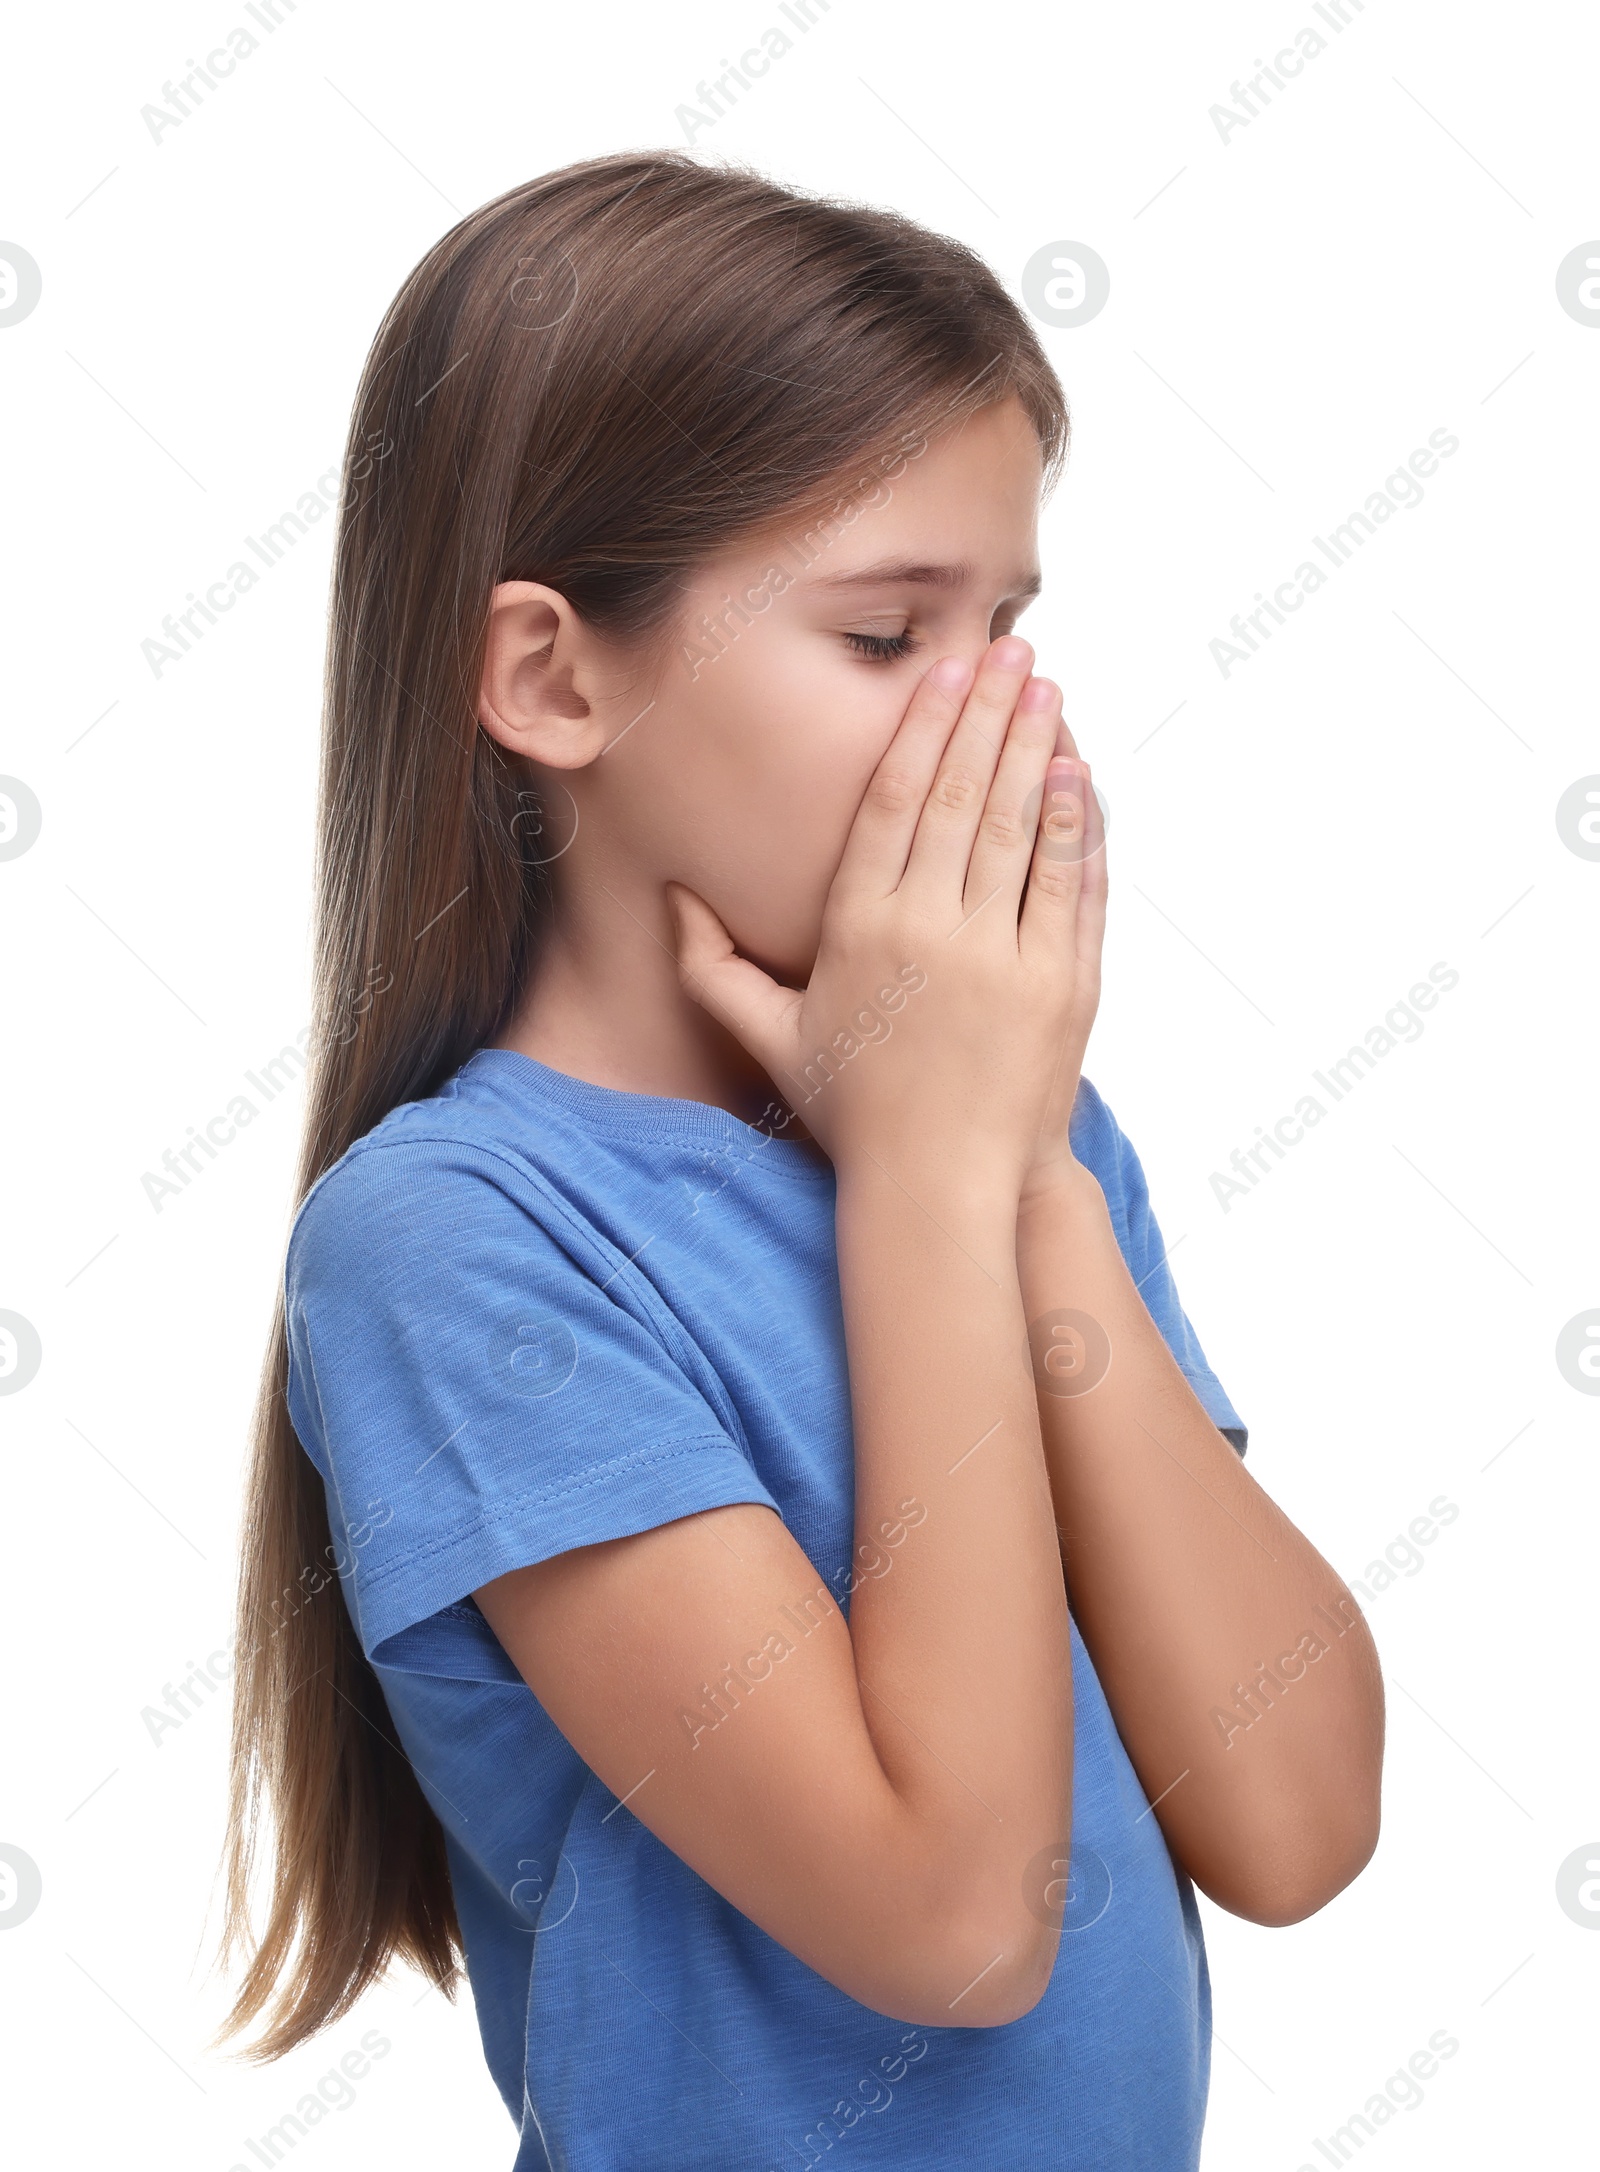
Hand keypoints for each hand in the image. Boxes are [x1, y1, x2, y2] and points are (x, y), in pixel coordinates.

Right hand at [667, 638, 1099, 1209]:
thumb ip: (714, 967)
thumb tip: (674, 898)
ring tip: (1048, 689)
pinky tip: (1080, 776)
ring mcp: (1002, 958)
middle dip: (989, 714)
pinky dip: (1078, 829)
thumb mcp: (770, 1040)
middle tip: (1011, 649)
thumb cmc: (854, 1114)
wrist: (941, 1189)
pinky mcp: (1060, 988)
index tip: (943, 673)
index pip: (897, 804)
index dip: (921, 729)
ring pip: (1022, 830)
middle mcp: (931, 933)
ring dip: (1039, 751)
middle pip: (965, 797)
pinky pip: (1072, 888)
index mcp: (861, 931)